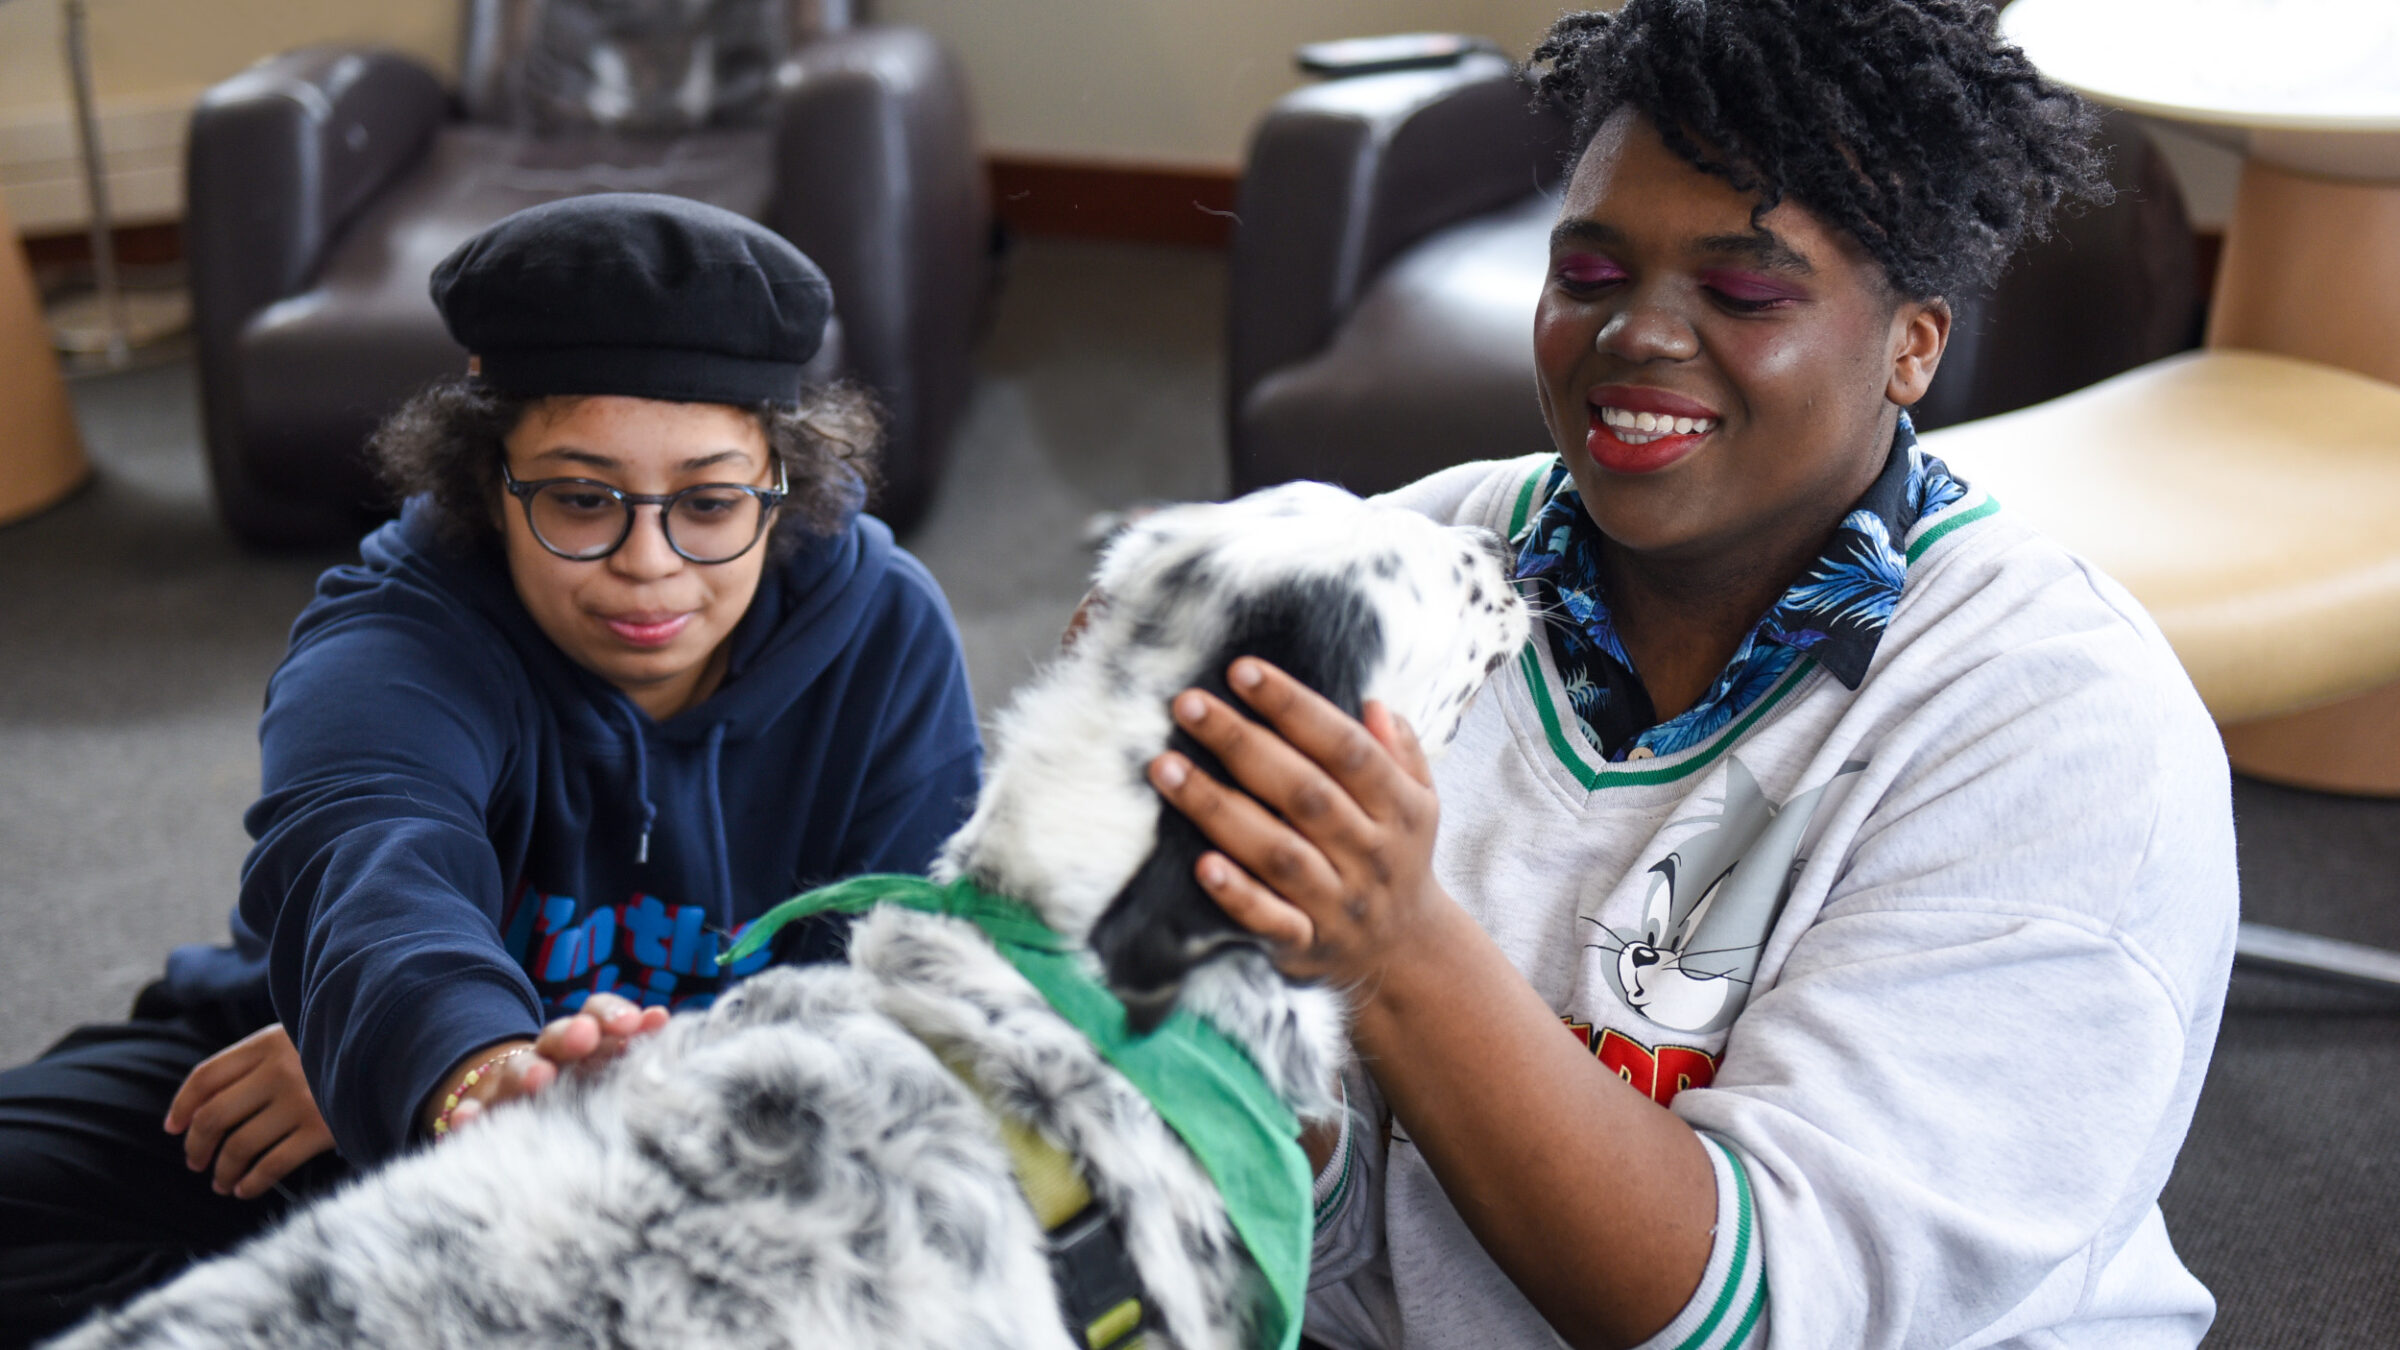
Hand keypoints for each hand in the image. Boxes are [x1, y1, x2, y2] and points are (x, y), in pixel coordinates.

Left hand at [164, 1023, 334, 1199]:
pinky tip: (244, 1189)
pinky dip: (252, 1182)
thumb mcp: (293, 1040)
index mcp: (267, 1043)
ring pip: (240, 1146)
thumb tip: (194, 1112)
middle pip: (214, 1116)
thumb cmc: (333, 1052)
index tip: (173, 1128)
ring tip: (221, 1182)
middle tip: (195, 1162)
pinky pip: (273, 1164)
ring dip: (222, 1171)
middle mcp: (279, 1071)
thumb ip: (253, 1063)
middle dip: (197, 1146)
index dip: (181, 1106)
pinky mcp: (323, 1129)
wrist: (392, 1051)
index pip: (205, 1077)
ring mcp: (302, 1101)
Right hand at [423, 993, 668, 1137]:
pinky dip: (469, 1115)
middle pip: (555, 1038)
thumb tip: (661, 1017)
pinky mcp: (479, 1111)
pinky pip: (470, 1112)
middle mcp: (545, 1055)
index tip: (635, 1022)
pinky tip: (468, 1119)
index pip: (594, 1015)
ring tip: (540, 1078)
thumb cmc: (573, 1084)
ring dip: (527, 1071)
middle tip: (584, 1037)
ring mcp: (507, 1082)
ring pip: (515, 1071)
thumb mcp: (603, 1064)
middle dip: (570, 1035)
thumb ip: (630, 1041)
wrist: (509, 1100)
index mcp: (581, 1041)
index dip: (611, 1014)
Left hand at [1145, 657, 1449, 992]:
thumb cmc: (1396, 856)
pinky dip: (1238, 895)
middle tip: (1187, 705)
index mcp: (1398, 808)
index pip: (1346, 748)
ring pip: (1277, 852)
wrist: (1406, 953)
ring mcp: (1339, 900)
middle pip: (1304, 792)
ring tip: (1166, 768)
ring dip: (1219, 809)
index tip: (1242, 670)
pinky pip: (1271, 921)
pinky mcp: (1307, 943)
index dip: (1295, 707)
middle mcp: (1370, 852)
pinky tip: (1201, 865)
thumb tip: (1372, 702)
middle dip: (1242, 743)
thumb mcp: (1419, 802)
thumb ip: (1400, 751)